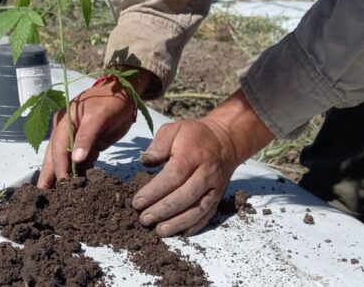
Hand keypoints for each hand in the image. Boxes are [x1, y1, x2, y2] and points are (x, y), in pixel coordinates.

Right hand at [37, 68, 151, 188]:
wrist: (125, 92)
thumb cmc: (111, 100)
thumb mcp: (100, 116)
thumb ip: (87, 137)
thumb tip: (76, 160)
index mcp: (63, 122)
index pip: (57, 149)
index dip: (59, 167)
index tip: (63, 184)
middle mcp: (65, 132)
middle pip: (54, 157)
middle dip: (50, 177)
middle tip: (44, 198)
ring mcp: (75, 139)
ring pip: (65, 161)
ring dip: (63, 178)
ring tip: (59, 198)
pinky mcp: (86, 145)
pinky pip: (79, 162)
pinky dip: (78, 174)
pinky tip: (78, 188)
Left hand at [132, 90, 274, 236]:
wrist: (226, 141)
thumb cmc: (193, 135)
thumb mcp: (173, 130)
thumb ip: (158, 145)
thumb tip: (145, 162)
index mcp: (193, 155)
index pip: (173, 177)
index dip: (155, 192)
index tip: (138, 202)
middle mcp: (206, 173)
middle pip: (185, 196)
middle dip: (163, 210)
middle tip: (144, 219)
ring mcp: (215, 187)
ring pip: (198, 209)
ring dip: (178, 223)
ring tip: (159, 231)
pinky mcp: (219, 196)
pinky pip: (208, 214)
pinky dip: (195, 226)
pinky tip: (181, 233)